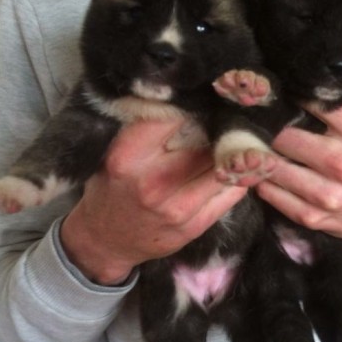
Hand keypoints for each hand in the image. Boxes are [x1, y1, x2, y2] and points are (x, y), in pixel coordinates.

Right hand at [61, 119, 246, 284]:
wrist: (104, 241)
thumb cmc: (110, 188)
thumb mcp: (114, 152)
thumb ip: (145, 130)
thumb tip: (186, 101)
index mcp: (127, 158)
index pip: (171, 118)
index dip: (191, 105)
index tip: (200, 100)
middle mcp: (152, 184)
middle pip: (203, 142)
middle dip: (216, 126)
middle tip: (225, 116)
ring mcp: (177, 208)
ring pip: (222, 167)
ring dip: (231, 151)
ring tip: (234, 139)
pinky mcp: (195, 226)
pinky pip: (231, 193)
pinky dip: (237, 176)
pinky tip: (236, 166)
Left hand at [256, 103, 341, 253]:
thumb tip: (300, 90)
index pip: (316, 103)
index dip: (294, 96)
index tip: (283, 95)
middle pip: (285, 135)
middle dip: (271, 128)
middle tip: (262, 123)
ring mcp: (327, 194)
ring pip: (272, 165)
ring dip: (261, 154)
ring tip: (259, 145)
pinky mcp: (311, 216)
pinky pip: (270, 192)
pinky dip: (264, 179)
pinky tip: (267, 171)